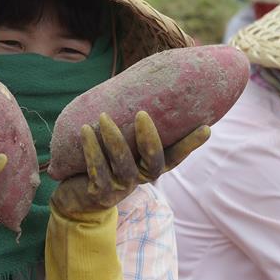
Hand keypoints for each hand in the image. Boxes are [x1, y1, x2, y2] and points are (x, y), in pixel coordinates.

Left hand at [51, 111, 209, 216]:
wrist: (74, 196)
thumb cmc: (99, 161)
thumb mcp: (116, 143)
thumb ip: (127, 125)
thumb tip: (138, 82)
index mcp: (148, 166)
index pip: (174, 156)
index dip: (190, 144)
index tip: (206, 128)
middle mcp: (139, 178)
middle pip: (153, 162)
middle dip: (149, 138)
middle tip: (141, 114)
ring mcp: (120, 188)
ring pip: (123, 165)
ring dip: (114, 139)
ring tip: (103, 117)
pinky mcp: (100, 194)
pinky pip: (97, 171)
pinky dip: (91, 150)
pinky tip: (85, 130)